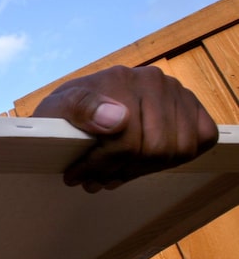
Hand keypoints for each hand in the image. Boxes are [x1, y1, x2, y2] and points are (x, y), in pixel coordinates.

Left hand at [32, 65, 218, 191]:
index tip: (78, 177)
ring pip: (177, 150)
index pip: (126, 141)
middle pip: (154, 150)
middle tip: (96, 179)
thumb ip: (79, 108)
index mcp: (120, 79)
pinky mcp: (192, 108)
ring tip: (115, 174)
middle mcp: (153, 81)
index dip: (101, 165)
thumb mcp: (56, 109)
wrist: (74, 107)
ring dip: (144, 169)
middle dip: (121, 171)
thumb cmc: (66, 113)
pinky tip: (146, 162)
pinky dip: (177, 157)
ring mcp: (175, 93)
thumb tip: (118, 118)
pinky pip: (202, 138)